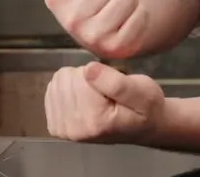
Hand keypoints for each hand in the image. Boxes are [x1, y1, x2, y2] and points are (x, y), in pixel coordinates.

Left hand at [45, 62, 165, 143]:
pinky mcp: (56, 125)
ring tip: (97, 96)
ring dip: (78, 83)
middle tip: (106, 93)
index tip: (113, 87)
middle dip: (87, 78)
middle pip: (67, 78)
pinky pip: (52, 89)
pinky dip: (68, 89)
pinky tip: (85, 100)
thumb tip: (88, 70)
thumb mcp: (144, 91)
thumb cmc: (146, 108)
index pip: (82, 75)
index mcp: (94, 121)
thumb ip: (116, 83)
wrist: (144, 127)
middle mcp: (74, 129)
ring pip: (59, 80)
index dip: (100, 73)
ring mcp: (62, 129)